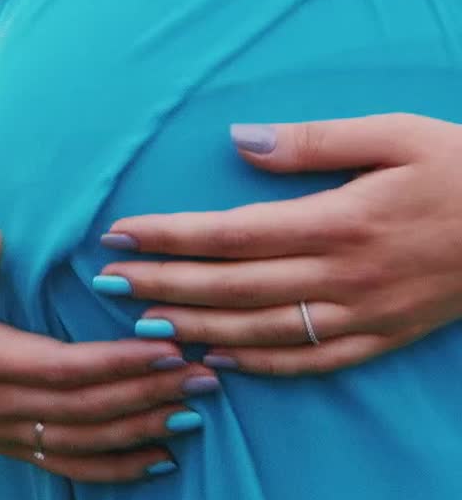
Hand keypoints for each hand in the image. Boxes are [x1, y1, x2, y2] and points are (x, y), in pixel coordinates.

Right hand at [0, 164, 220, 482]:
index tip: (166, 348)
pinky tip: (162, 460)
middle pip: (83, 408)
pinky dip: (116, 467)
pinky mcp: (13, 445)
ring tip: (196, 413)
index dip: (114, 363)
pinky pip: (69, 465)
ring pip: (83, 442)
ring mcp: (4, 431)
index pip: (59, 368)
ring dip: (141, 430)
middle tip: (204, 376)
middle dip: (146, 395)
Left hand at [96, 113, 461, 374]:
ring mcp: (364, 314)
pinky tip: (220, 360)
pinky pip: (312, 361)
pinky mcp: (385, 337)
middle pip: (231, 286)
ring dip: (196, 327)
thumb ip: (312, 142)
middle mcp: (344, 275)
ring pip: (261, 331)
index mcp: (340, 220)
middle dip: (161, 284)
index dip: (168, 236)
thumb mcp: (395, 134)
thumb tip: (238, 141)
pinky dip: (261, 366)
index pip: (230, 233)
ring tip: (141, 324)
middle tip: (104, 284)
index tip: (119, 234)